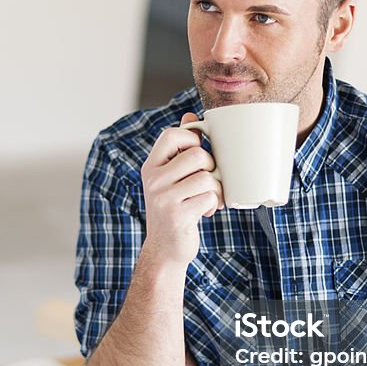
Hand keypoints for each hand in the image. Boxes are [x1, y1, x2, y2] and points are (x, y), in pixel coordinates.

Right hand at [140, 112, 223, 266]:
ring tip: (207, 199)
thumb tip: (190, 115)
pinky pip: (210, 197)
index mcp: (151, 167)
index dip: (191, 138)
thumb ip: (179, 149)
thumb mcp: (171, 178)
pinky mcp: (178, 215)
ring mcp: (163, 198)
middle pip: (196, 155)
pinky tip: (204, 212)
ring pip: (207, 177)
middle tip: (207, 182)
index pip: (171, 135)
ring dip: (215, 190)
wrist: (164, 250)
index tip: (197, 152)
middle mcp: (153, 180)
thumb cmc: (174, 209)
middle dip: (210, 168)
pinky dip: (214, 205)